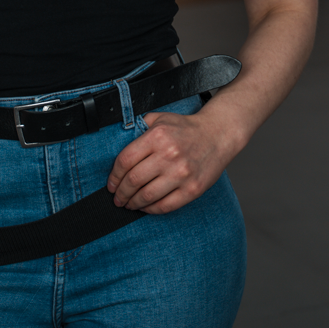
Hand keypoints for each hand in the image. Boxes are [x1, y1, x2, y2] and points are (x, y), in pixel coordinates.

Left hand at [106, 109, 230, 214]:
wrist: (217, 135)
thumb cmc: (186, 128)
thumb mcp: (160, 118)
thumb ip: (139, 127)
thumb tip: (118, 142)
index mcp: (158, 136)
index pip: (126, 160)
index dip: (114, 176)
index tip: (111, 184)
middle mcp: (169, 155)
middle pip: (134, 180)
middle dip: (121, 193)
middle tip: (117, 198)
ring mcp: (181, 174)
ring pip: (147, 196)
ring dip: (133, 203)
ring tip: (128, 204)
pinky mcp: (192, 189)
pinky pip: (166, 205)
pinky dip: (151, 209)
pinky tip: (145, 207)